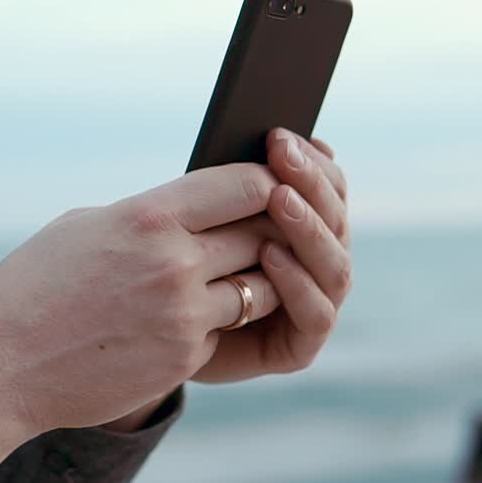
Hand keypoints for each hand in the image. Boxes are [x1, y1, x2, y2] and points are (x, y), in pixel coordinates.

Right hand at [0, 161, 292, 482]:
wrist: (2, 368)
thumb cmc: (32, 288)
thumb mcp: (82, 226)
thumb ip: (144, 214)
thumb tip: (188, 207)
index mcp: (147, 217)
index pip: (245, 185)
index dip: (266, 184)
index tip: (265, 188)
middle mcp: (175, 263)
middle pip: (262, 234)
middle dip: (267, 231)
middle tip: (265, 230)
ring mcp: (185, 316)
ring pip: (259, 289)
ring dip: (250, 282)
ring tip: (228, 276)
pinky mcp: (184, 359)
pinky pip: (224, 330)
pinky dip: (212, 324)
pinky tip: (177, 321)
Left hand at [190, 129, 351, 382]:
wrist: (145, 338)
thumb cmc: (170, 269)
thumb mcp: (200, 220)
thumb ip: (236, 189)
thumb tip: (278, 139)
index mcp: (303, 229)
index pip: (328, 189)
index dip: (311, 161)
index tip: (279, 134)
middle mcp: (316, 266)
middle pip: (336, 220)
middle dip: (310, 184)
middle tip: (282, 156)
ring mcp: (313, 306)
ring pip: (334, 265)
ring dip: (308, 228)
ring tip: (278, 199)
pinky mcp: (298, 348)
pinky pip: (315, 314)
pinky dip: (297, 283)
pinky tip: (271, 255)